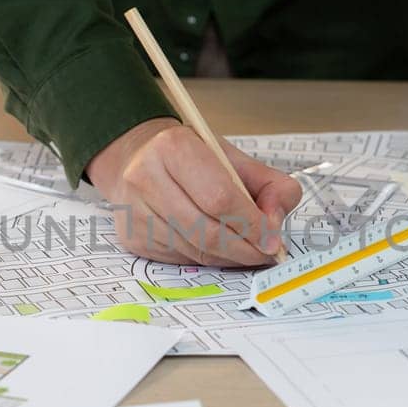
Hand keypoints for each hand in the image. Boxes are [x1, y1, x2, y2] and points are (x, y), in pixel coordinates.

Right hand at [87, 117, 302, 266]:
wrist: (138, 158)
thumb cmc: (192, 158)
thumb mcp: (235, 159)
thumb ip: (270, 185)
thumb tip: (274, 224)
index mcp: (174, 147)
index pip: (219, 197)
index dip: (250, 224)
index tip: (272, 239)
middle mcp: (146, 177)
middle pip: (205, 230)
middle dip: (243, 248)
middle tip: (265, 253)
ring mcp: (135, 210)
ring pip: (193, 250)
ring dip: (227, 257)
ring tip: (246, 251)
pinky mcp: (132, 236)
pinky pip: (180, 259)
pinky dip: (206, 258)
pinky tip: (217, 248)